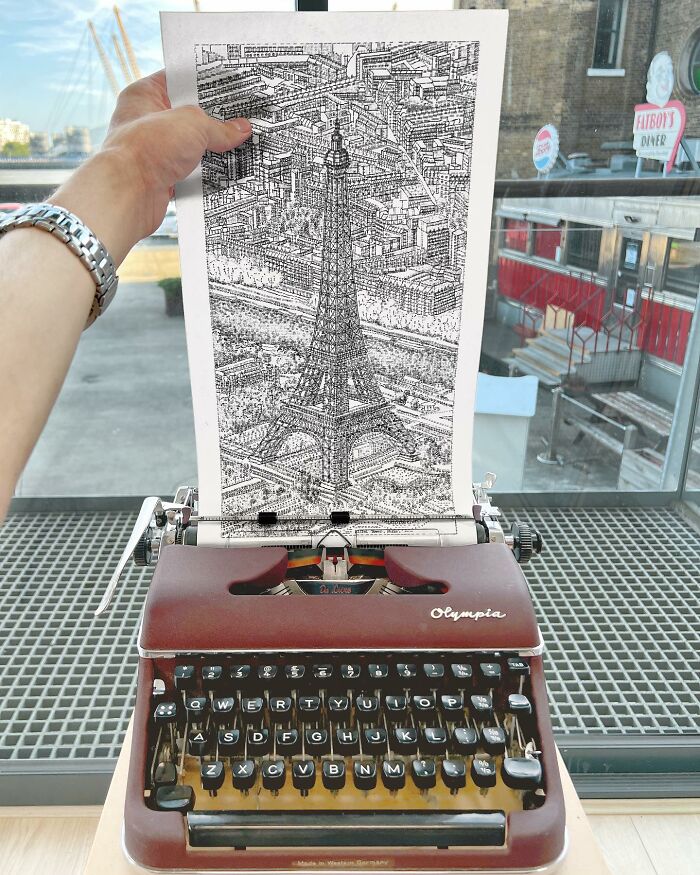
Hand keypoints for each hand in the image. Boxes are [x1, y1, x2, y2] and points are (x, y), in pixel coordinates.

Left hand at [50, 69, 250, 262]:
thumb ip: (219, 127)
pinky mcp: (160, 178)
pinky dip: (205, 173)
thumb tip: (241, 130)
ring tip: (240, 144)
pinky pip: (189, 172)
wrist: (127, 195)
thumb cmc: (147, 149)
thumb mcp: (193, 125)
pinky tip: (226, 171)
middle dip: (214, 119)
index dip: (203, 80)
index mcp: (144, 95)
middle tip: (242, 116)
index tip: (229, 83)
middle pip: (187, 115)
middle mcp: (145, 121)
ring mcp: (153, 151)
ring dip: (211, 149)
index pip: (177, 79)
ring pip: (190, 146)